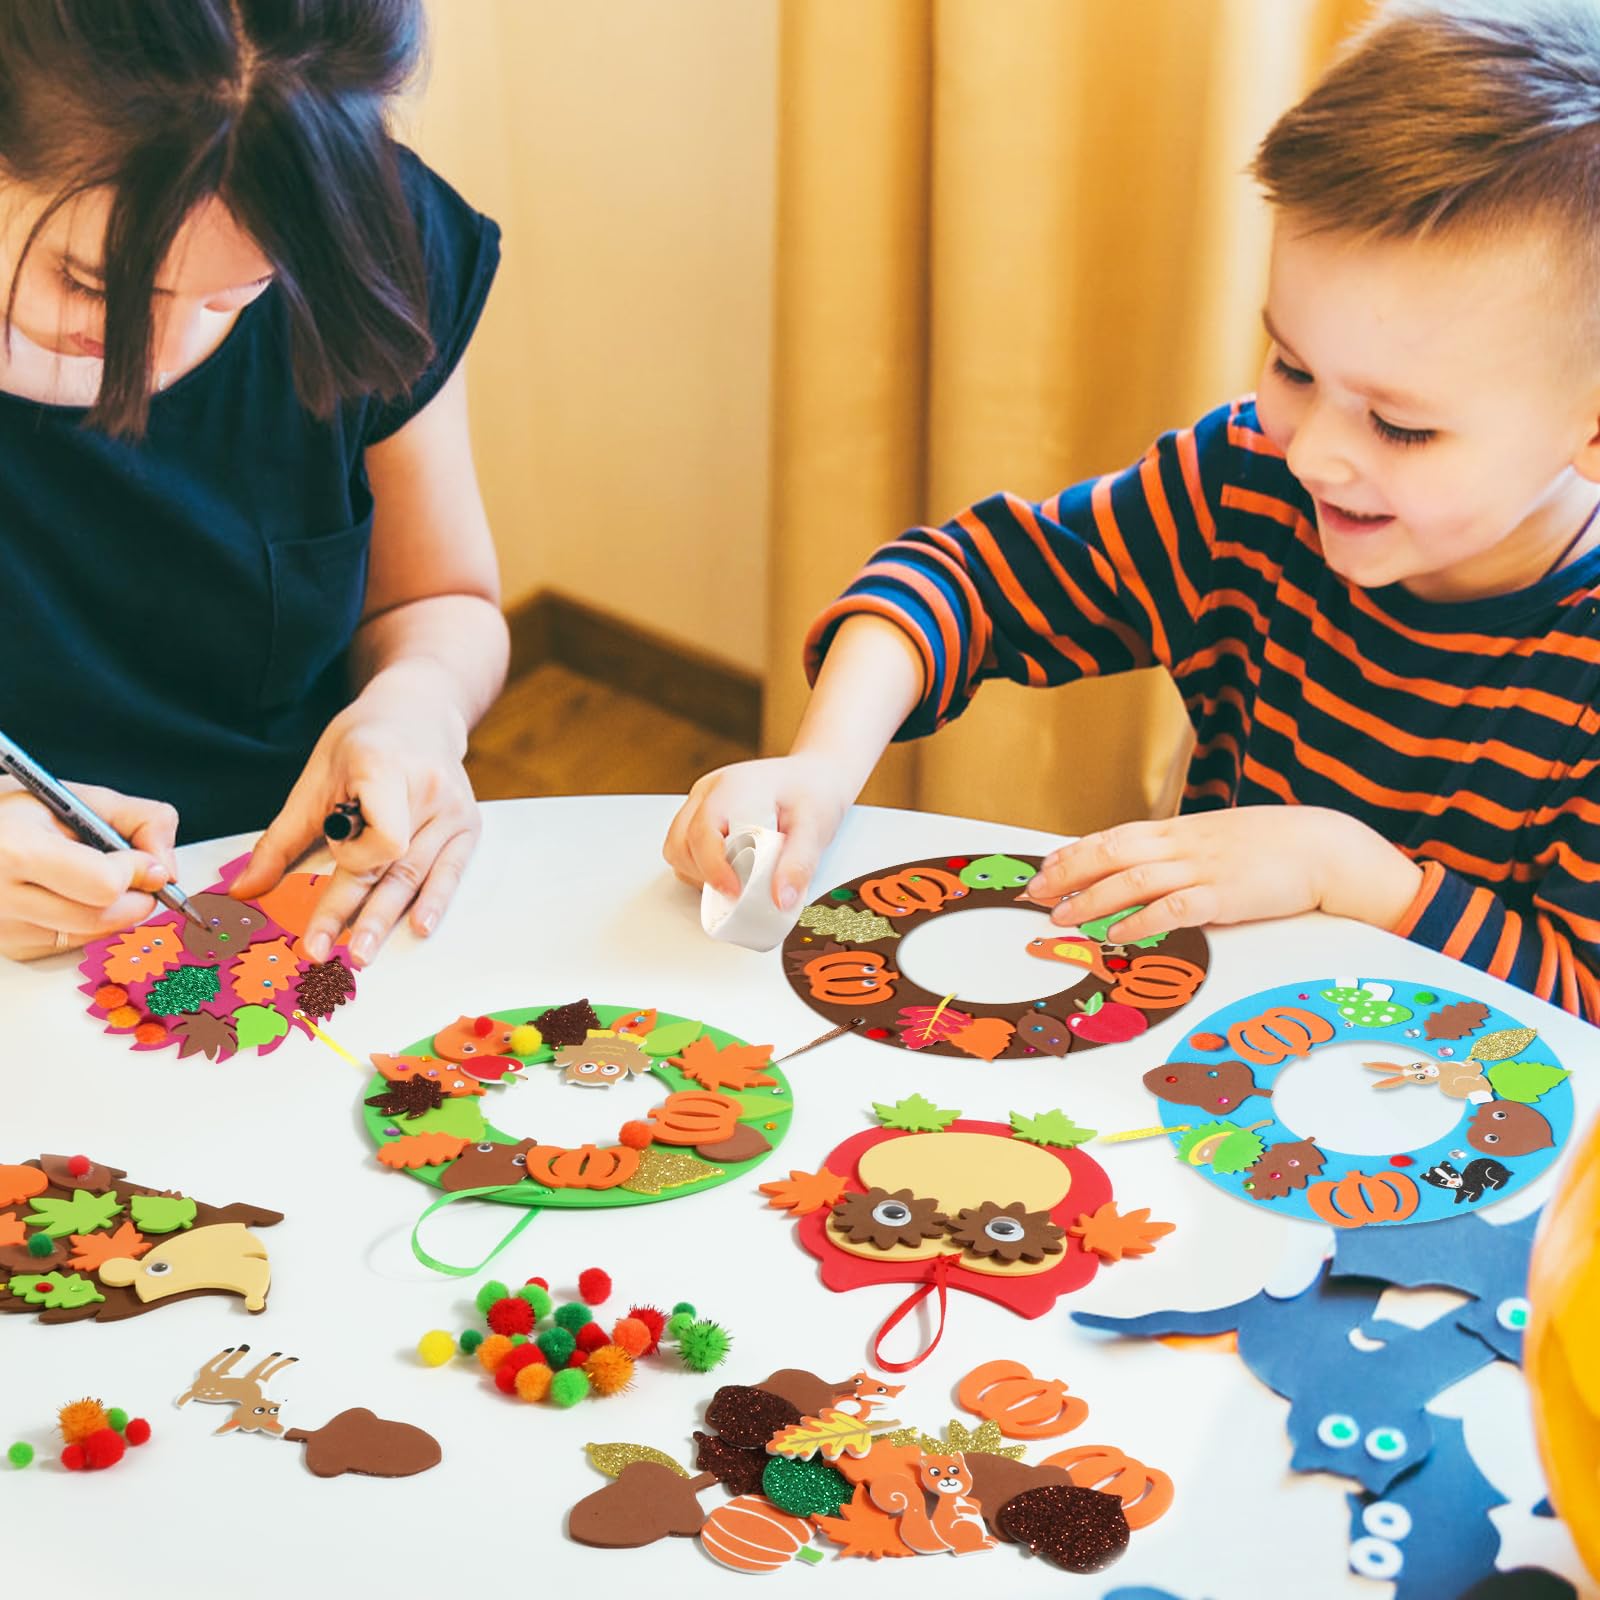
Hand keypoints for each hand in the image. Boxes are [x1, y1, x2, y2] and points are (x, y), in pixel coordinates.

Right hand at [0, 783, 177, 960]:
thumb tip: (167, 871)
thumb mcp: (77, 798)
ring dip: (114, 909)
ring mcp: (3, 929)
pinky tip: (68, 895)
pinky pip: (74, 945)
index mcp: (15, 849)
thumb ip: (140, 821)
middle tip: (131, 871)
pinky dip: (88, 922)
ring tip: (93, 876)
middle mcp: (1, 897)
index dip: (137, 871)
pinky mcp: (10, 950)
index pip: (104, 884)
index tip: (145, 860)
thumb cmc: (16, 815)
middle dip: (135, 894)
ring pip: (94, 934)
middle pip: (104, 916)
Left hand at [230, 663, 479, 965]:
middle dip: (356, 913)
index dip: (356, 858)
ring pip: (417, 875)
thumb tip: (246, 890)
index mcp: (385, 767)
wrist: (420, 712)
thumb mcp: (317, 776)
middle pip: (391, 865)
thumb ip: (285, 836)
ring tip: (361, 954)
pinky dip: (433, 901)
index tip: (336, 856)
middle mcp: (428, 789)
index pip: (379, 834)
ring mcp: (454, 809)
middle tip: (324, 953)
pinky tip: (418, 927)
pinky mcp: (468, 824)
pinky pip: (450, 872)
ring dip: (387, 919)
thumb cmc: (363, 741)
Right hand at [664, 754, 855, 908]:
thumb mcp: (816, 826)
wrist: (815, 774)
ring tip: (735, 882)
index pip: (704, 831)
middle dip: (705, 876)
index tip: (734, 892)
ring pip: (677, 847)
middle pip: (681, 843)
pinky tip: (730, 871)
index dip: (713, 868)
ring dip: (699, 873)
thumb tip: (781, 900)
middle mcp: (709, 791)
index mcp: (734, 787)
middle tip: (739, 893)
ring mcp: (700, 801)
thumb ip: (799, 863)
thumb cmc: (814, 792)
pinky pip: (684, 846)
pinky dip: (701, 867)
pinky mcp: (700, 813)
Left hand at [1023, 806, 1424, 940]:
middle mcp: (1183, 845)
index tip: (1043, 869)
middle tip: (1035, 894)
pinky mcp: (1226, 896)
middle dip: (1069, 874)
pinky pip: (1176, 908)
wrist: (1326, 847)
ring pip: (1134, 879)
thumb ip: (1178, 853)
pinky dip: (1143, 921)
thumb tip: (1138, 871)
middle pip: (1112, 853)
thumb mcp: (1215, 840)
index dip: (1074, 853)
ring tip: (1062, 917)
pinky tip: (1118, 934)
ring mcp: (1204, 868)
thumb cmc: (1271, 847)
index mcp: (1179, 831)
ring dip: (1093, 899)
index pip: (1113, 837)